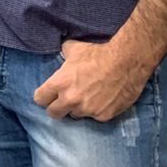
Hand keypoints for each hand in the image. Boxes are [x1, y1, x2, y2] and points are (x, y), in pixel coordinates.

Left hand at [34, 39, 148, 121]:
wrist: (127, 62)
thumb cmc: (98, 53)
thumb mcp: (73, 49)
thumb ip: (62, 55)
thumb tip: (60, 54)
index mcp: (59, 84)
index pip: (39, 99)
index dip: (43, 96)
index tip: (48, 94)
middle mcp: (71, 100)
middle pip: (53, 113)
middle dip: (56, 107)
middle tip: (63, 100)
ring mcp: (88, 110)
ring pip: (75, 115)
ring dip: (78, 108)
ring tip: (87, 97)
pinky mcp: (104, 116)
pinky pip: (94, 117)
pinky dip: (96, 110)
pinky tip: (102, 99)